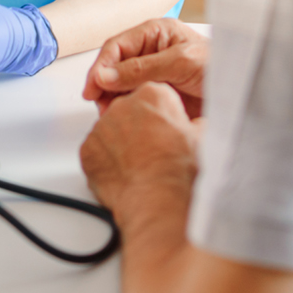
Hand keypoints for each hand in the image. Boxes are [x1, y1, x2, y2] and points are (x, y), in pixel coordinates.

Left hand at [80, 82, 198, 216]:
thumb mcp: (204, 138)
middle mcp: (124, 104)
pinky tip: (123, 173)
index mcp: (153, 95)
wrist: (157, 198)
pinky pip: (96, 151)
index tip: (166, 131)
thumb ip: (198, 123)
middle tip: (153, 150)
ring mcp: (102, 126)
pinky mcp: (88, 148)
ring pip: (111, 131)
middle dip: (138, 127)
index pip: (154, 97)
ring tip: (139, 166)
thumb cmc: (178, 170)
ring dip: (120, 144)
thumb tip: (200, 125)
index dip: (162, 116)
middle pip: (130, 111)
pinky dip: (106, 161)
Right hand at [83, 18, 208, 117]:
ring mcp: (151, 73)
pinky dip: (124, 108)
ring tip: (112, 115)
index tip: (92, 89)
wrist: (240, 93)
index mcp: (155, 32)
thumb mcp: (180, 63)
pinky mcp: (155, 93)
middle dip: (103, 85)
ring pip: (119, 84)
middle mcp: (149, 50)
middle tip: (101, 107)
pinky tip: (124, 117)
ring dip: (112, 99)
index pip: (116, 46)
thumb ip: (141, 69)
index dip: (100, 67)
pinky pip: (131, 99)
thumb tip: (104, 76)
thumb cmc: (218, 68)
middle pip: (113, 65)